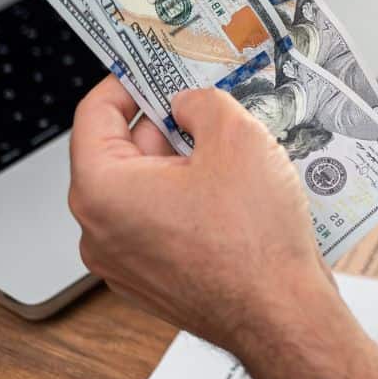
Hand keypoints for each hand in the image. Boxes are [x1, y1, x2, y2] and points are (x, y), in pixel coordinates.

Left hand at [70, 80, 377, 378]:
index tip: (153, 64)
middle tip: (208, 100)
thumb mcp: (236, 136)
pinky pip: (163, 224)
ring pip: (147, 189)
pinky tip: (236, 192)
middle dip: (167, 122)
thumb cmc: (254, 238)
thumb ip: (202, 102)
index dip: (128, 80)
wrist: (283, 314)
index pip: (95, 114)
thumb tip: (189, 103)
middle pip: (123, 152)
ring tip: (234, 149)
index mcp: (102, 190)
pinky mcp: (154, 281)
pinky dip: (191, 201)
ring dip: (184, 163)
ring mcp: (124, 263)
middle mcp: (99, 231)